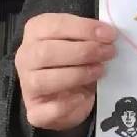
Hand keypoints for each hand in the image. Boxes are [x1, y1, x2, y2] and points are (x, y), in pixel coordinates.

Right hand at [15, 13, 116, 130]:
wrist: (69, 94)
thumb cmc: (77, 58)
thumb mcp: (82, 39)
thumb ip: (91, 35)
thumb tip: (109, 35)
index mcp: (37, 31)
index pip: (56, 25)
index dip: (84, 29)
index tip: (110, 35)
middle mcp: (26, 56)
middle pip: (47, 52)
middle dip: (84, 52)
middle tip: (109, 52)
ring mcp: (27, 84)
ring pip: (44, 80)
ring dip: (78, 74)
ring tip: (100, 70)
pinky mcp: (35, 111)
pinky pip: (48, 110)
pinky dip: (69, 103)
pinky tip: (85, 96)